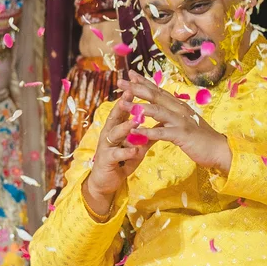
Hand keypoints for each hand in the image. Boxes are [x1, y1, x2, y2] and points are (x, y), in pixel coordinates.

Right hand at [81, 93, 150, 217]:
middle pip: (115, 116)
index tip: (137, 83)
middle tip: (131, 92)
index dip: (129, 97)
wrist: (106, 182)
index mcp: (115, 128)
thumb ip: (145, 135)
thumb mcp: (135, 146)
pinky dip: (126, 152)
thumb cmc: (121, 161)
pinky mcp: (106, 160)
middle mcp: (108, 134)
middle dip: (123, 105)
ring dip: (125, 126)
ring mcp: (106, 146)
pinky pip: (116, 154)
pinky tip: (135, 150)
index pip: (122, 110)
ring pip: (114, 133)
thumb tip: (160, 124)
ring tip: (136, 120)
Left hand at [121, 73, 232, 170]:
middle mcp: (179, 109)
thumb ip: (169, 117)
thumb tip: (155, 114)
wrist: (219, 150)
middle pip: (155, 95)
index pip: (159, 90)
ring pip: (156, 110)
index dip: (144, 81)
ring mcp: (181, 121)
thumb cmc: (201, 138)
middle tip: (121, 81)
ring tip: (123, 103)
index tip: (130, 74)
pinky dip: (148, 131)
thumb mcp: (183, 123)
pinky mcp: (182, 135)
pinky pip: (162, 132)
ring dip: (138, 106)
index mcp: (179, 106)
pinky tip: (136, 130)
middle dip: (136, 88)